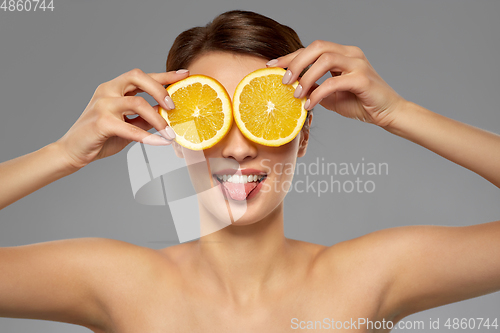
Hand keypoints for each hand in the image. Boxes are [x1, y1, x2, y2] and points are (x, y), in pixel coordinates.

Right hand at [56, 68, 188, 169]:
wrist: (73, 151)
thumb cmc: (101, 137)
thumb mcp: (128, 124)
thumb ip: (145, 117)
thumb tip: (168, 114)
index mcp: (114, 88)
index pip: (141, 76)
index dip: (164, 75)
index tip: (184, 74)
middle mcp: (107, 91)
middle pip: (138, 77)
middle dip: (160, 89)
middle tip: (173, 106)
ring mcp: (102, 104)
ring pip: (138, 103)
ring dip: (158, 119)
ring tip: (171, 133)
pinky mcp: (101, 122)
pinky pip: (131, 129)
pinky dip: (149, 137)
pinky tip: (161, 143)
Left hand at [268, 40, 405, 126]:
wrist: (388, 113)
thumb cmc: (360, 103)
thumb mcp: (330, 96)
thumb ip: (314, 88)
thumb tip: (292, 87)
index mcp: (343, 54)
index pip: (312, 49)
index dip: (290, 56)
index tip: (272, 66)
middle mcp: (351, 54)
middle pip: (318, 46)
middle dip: (296, 61)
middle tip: (284, 80)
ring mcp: (358, 64)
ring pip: (325, 59)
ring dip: (306, 76)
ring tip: (296, 94)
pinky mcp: (363, 79)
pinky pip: (334, 81)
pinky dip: (318, 93)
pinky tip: (309, 104)